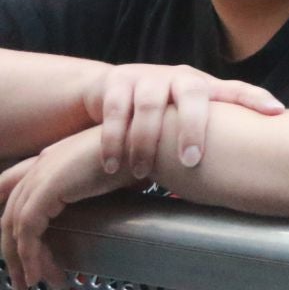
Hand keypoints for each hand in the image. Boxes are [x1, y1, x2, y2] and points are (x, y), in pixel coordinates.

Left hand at [0, 127, 127, 289]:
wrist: (146, 142)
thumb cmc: (139, 151)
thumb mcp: (112, 164)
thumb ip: (96, 178)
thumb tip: (108, 198)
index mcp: (53, 157)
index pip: (13, 185)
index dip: (7, 211)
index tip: (12, 240)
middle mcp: (41, 165)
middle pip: (11, 215)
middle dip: (14, 250)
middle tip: (23, 277)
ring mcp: (41, 176)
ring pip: (16, 228)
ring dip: (24, 260)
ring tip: (36, 281)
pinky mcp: (47, 191)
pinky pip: (28, 231)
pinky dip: (31, 256)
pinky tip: (41, 271)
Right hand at [84, 64, 283, 179]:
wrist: (112, 90)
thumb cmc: (162, 111)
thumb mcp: (189, 115)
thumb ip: (212, 130)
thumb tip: (247, 168)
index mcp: (204, 86)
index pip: (235, 90)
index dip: (256, 99)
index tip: (277, 112)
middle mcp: (180, 77)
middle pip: (192, 95)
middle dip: (193, 127)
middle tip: (192, 161)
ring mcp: (148, 77)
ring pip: (150, 106)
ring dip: (146, 142)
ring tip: (142, 172)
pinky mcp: (117, 83)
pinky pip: (116, 112)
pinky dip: (114, 140)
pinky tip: (114, 165)